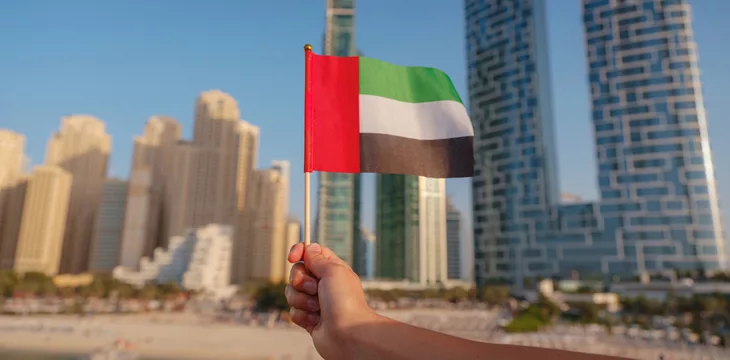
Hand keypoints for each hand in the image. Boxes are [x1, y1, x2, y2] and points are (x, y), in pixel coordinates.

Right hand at [286, 242, 375, 357]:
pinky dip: (303, 316)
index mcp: (331, 269)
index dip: (299, 252)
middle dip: (301, 281)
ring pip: (291, 292)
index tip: (292, 257)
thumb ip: (317, 258)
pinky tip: (316, 321)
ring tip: (318, 308)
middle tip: (315, 288)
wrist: (348, 334)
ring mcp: (315, 301)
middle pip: (297, 272)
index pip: (311, 252)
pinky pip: (293, 311)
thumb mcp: (333, 270)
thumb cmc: (345, 301)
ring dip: (302, 300)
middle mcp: (323, 284)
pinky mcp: (308, 318)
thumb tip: (309, 248)